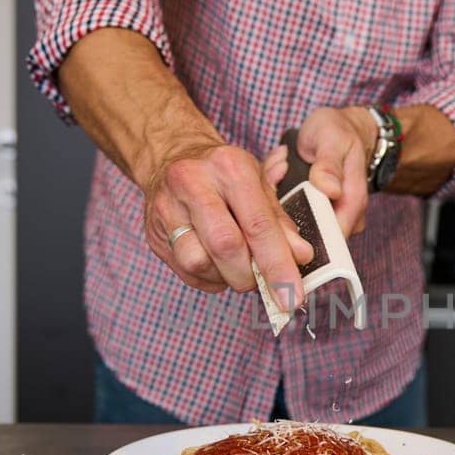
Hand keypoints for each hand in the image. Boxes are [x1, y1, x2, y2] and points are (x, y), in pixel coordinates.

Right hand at [144, 138, 312, 296]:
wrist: (172, 157)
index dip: (278, 266)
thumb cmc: (224, 175)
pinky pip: (185, 272)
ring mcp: (168, 208)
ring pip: (199, 262)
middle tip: (261, 280)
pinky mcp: (154, 233)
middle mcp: (194, 183)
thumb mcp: (259, 186)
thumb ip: (281, 222)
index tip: (293, 297)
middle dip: (249, 276)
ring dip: (225, 277)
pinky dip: (209, 278)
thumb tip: (301, 256)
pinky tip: (216, 264)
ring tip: (235, 265)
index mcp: (229, 167)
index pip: (258, 225)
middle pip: (225, 246)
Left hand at [261, 106, 376, 235]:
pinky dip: (275, 191)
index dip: (299, 233)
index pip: (327, 238)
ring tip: (280, 162)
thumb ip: (330, 164)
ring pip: (289, 222)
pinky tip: (278, 168)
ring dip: (275, 196)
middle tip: (278, 169)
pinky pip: (285, 211)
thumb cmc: (338, 131)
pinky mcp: (308, 210)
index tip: (276, 203)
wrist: (339, 128)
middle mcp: (340, 216)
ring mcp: (323, 215)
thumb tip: (330, 190)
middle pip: (303, 234)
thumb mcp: (333, 139)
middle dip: (280, 207)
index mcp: (351, 203)